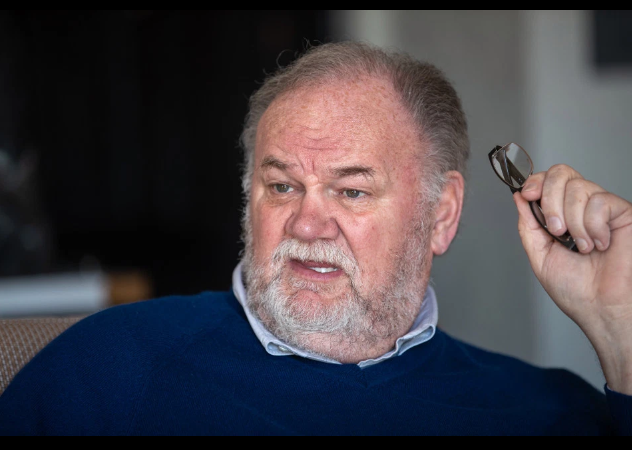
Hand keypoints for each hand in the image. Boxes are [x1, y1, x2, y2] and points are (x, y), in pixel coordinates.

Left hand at [514, 164, 631, 394]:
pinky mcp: (622, 212)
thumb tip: (519, 197)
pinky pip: (599, 201)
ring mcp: (602, 208)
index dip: (536, 181)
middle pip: (561, 173)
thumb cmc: (576, 289)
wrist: (600, 308)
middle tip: (555, 230)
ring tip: (581, 246)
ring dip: (572, 221)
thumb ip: (528, 225)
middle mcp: (581, 208)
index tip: (528, 194)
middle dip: (550, 198)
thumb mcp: (539, 254)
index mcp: (560, 215)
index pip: (548, 180)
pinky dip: (592, 227)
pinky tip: (600, 245)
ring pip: (577, 187)